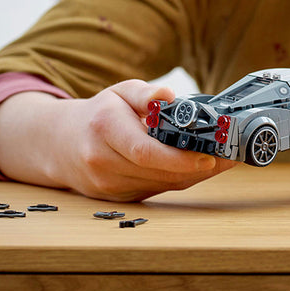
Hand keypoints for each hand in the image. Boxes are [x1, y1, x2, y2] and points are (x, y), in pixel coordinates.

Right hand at [0, 80, 238, 200]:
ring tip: (222, 161)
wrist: (60, 143)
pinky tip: (198, 169)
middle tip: (230, 157)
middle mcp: (102, 161)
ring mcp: (107, 185)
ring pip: (161, 186)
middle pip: (158, 173)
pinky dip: (179, 181)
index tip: (210, 156)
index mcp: (103, 129)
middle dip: (199, 168)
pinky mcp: (116, 198)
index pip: (145, 151)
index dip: (180, 158)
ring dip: (194, 176)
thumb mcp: (120, 92)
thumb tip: (169, 97)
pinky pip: (155, 191)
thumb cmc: (98, 113)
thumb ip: (146, 94)